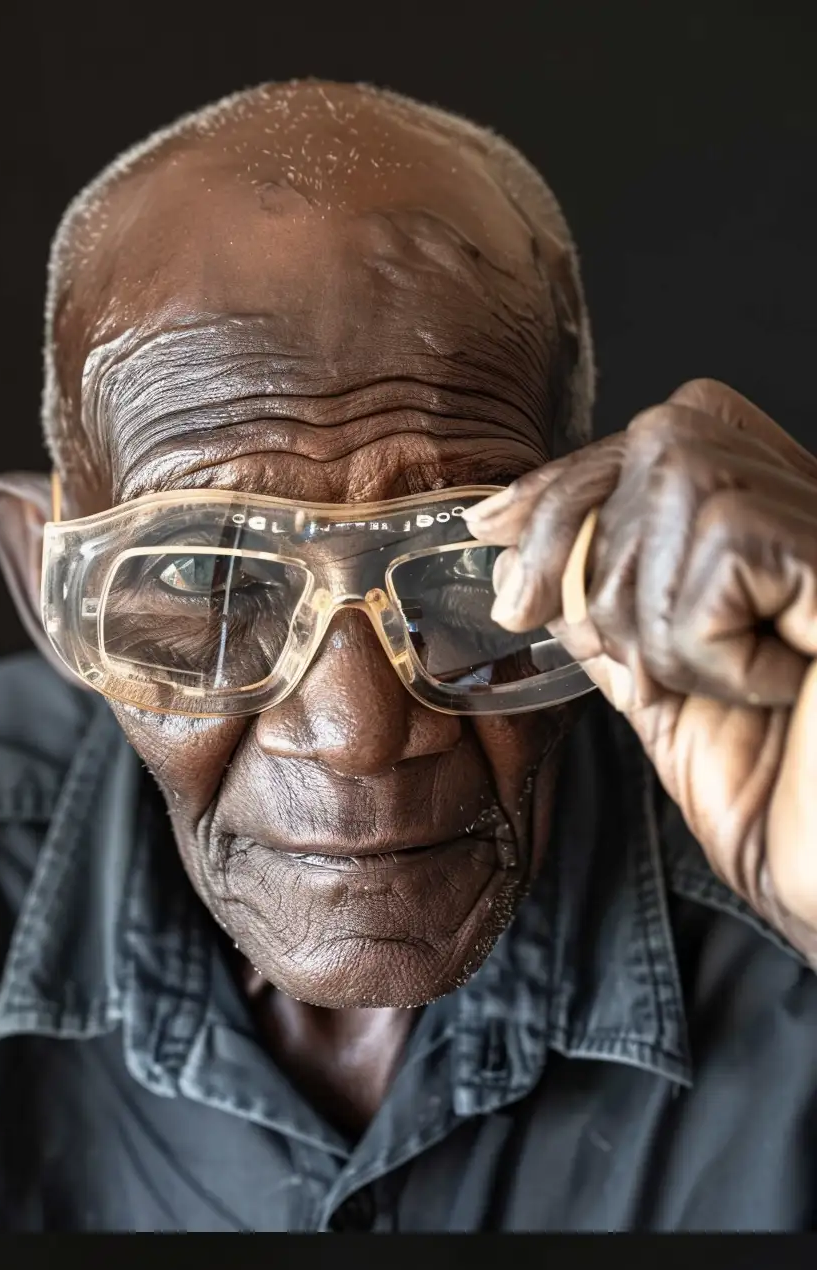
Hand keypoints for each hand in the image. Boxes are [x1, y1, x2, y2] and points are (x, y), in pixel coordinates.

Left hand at [467, 381, 816, 958]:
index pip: (673, 440)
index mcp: (786, 540)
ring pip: (684, 487)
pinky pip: (722, 552)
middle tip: (612, 651)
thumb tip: (540, 577)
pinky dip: (712, 645)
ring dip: (664, 620)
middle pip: (666, 439)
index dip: (575, 480)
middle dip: (591, 546)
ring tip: (739, 691)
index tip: (492, 529)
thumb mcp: (679, 715)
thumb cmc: (799, 820)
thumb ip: (623, 635)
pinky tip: (778, 689)